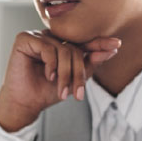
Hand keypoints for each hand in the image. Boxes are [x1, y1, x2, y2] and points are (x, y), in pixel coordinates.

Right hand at [0, 30, 120, 131]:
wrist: (26, 103)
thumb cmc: (46, 92)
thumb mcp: (74, 79)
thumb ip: (90, 64)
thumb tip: (110, 50)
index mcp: (61, 45)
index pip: (83, 41)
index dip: (99, 44)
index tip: (116, 45)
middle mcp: (50, 38)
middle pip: (75, 48)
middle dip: (78, 72)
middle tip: (78, 93)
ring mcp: (37, 37)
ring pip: (62, 50)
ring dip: (65, 74)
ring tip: (61, 90)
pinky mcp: (25, 39)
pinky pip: (47, 47)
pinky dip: (51, 64)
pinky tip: (48, 76)